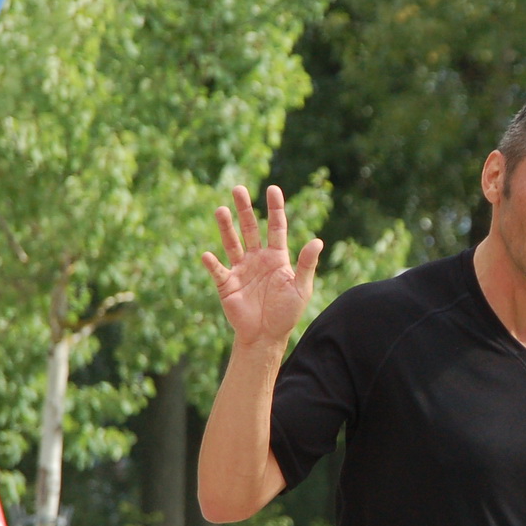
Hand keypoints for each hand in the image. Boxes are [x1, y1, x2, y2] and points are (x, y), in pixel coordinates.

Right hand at [201, 185, 322, 348]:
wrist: (266, 337)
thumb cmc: (286, 313)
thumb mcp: (301, 288)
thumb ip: (307, 264)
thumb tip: (318, 241)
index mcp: (276, 257)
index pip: (276, 227)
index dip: (275, 208)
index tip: (272, 189)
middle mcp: (257, 259)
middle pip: (250, 228)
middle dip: (244, 209)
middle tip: (238, 188)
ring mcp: (241, 270)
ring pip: (232, 243)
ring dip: (225, 227)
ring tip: (221, 209)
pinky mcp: (226, 284)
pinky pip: (218, 270)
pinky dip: (212, 263)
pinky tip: (207, 255)